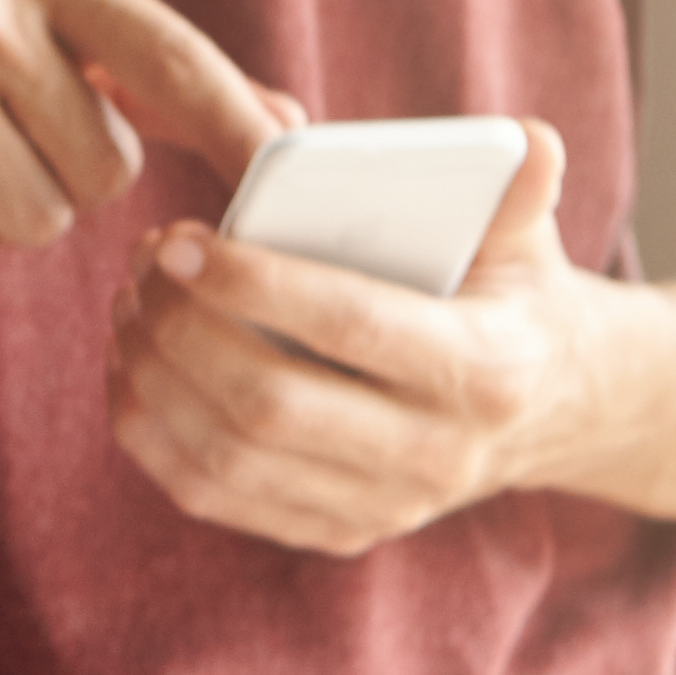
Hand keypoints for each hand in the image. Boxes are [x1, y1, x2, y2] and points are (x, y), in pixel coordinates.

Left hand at [111, 120, 615, 554]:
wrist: (545, 407)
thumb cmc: (508, 296)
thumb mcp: (525, 240)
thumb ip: (515, 190)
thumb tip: (529, 142)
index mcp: (485, 368)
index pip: (350, 325)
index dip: (253, 283)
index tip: (179, 242)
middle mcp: (436, 454)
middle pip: (270, 406)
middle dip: (182, 332)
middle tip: (145, 266)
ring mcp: (384, 506)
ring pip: (228, 460)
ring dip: (154, 380)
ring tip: (130, 306)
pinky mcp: (336, 532)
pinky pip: (214, 497)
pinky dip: (153, 434)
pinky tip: (131, 370)